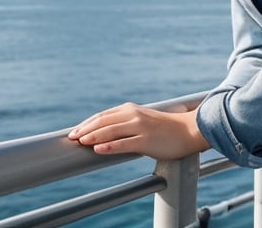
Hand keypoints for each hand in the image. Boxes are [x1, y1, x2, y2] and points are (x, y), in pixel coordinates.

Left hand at [68, 102, 209, 159]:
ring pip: (111, 130)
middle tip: (71, 137)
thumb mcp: (145, 121)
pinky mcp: (147, 140)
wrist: (189, 130)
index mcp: (132, 110)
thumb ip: (129, 124)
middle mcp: (134, 115)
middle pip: (104, 120)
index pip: (104, 115)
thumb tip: (110, 135)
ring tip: (80, 141)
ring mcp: (140, 127)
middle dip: (86, 129)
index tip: (76, 131)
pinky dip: (110, 146)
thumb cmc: (167, 129)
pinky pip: (124, 143)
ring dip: (93, 136)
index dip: (88, 123)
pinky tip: (98, 150)